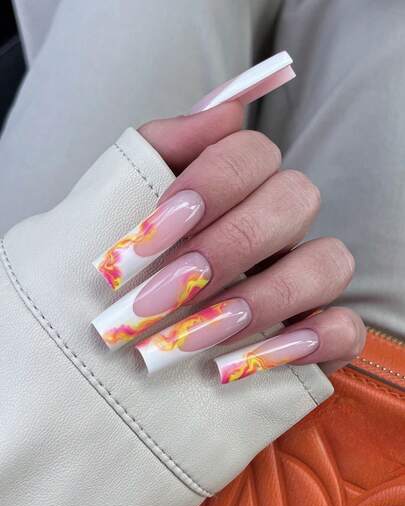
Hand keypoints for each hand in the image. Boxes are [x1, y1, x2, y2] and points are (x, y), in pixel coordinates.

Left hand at [93, 102, 365, 379]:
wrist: (109, 353)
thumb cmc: (117, 276)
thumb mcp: (118, 206)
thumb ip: (161, 149)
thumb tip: (225, 110)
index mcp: (236, 193)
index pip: (253, 153)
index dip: (211, 182)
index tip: (153, 230)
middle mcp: (277, 228)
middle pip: (297, 200)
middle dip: (230, 246)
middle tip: (164, 291)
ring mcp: (303, 281)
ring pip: (330, 262)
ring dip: (263, 297)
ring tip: (194, 336)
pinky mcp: (317, 337)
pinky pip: (346, 329)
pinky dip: (308, 343)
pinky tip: (244, 362)